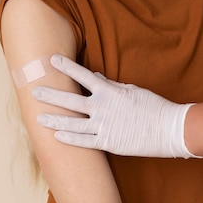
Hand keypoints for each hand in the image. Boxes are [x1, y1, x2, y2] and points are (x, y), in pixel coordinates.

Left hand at [32, 55, 199, 157]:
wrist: (168, 129)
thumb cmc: (151, 106)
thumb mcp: (131, 89)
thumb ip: (110, 84)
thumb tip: (95, 76)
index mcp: (109, 91)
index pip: (82, 76)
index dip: (66, 67)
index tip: (52, 60)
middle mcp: (103, 108)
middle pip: (71, 101)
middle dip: (51, 95)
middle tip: (35, 90)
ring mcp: (104, 126)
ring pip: (72, 124)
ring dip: (54, 120)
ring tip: (39, 118)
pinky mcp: (108, 143)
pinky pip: (84, 142)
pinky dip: (70, 139)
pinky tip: (57, 136)